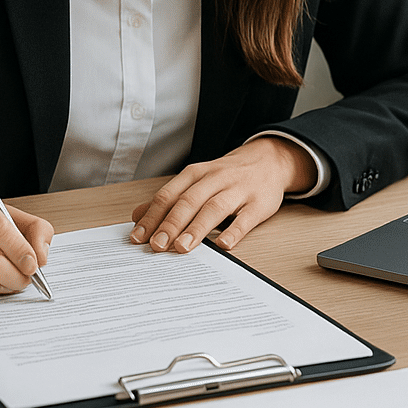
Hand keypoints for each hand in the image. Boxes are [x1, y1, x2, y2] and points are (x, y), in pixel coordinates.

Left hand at [129, 137, 314, 252]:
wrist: (269, 160)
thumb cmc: (227, 175)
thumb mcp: (196, 180)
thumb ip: (169, 198)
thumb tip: (138, 216)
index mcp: (195, 174)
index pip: (169, 195)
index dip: (152, 216)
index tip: (138, 237)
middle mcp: (214, 179)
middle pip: (189, 201)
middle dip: (170, 224)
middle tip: (157, 245)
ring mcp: (237, 190)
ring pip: (214, 208)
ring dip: (196, 228)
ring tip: (182, 247)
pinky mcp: (259, 203)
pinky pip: (245, 219)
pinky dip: (234, 232)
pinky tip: (223, 245)